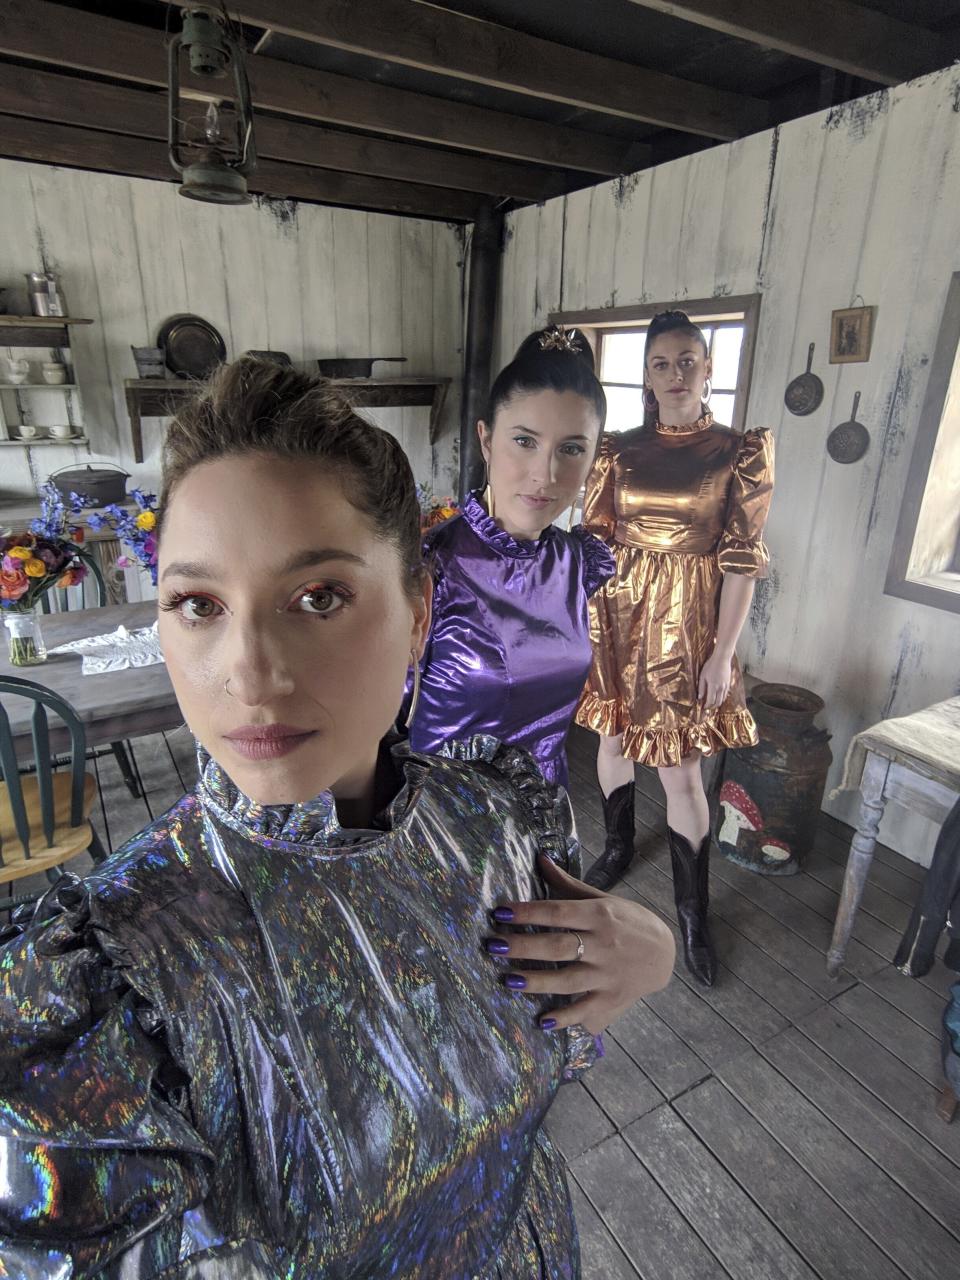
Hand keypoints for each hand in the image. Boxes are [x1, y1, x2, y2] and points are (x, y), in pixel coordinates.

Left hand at [484, 856, 674, 1034]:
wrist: (666, 953)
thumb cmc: (629, 921)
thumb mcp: (603, 899)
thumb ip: (569, 885)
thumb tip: (540, 858)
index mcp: (599, 915)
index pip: (558, 912)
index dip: (528, 912)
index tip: (500, 912)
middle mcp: (603, 944)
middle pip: (558, 946)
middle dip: (524, 946)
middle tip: (493, 945)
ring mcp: (608, 974)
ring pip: (568, 980)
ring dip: (537, 982)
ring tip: (508, 980)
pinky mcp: (613, 998)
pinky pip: (585, 1009)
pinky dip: (565, 1018)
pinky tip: (542, 1022)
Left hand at [698, 647, 732, 708]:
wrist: (722, 659)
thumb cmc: (710, 666)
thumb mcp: (702, 676)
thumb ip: (701, 688)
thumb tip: (699, 697)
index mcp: (713, 686)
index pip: (711, 701)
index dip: (707, 706)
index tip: (703, 707)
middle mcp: (721, 688)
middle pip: (718, 702)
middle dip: (712, 707)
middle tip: (707, 707)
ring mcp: (726, 686)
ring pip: (723, 699)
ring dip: (717, 703)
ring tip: (712, 703)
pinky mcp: (728, 683)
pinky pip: (725, 694)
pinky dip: (721, 698)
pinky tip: (718, 697)